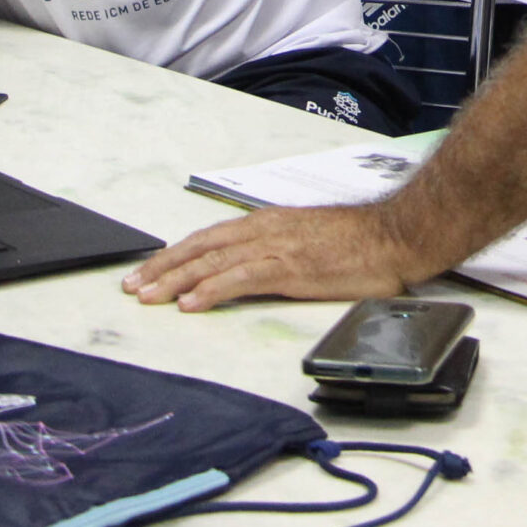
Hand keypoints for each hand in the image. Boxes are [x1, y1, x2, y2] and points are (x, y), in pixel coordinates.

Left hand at [122, 204, 432, 310]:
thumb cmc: (360, 240)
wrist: (394, 236)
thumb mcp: (308, 239)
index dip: (176, 254)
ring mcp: (276, 248)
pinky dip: (212, 289)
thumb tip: (255, 267)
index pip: (209, 237)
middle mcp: (265, 230)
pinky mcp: (290, 269)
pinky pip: (241, 279)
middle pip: (202, 247)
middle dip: (163, 267)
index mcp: (268, 223)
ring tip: (149, 296)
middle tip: (132, 285)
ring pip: (213, 261)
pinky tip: (191, 303)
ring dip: (176, 280)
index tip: (149, 269)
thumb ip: (279, 249)